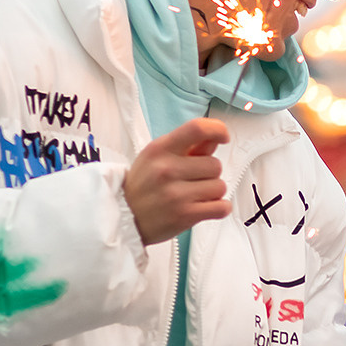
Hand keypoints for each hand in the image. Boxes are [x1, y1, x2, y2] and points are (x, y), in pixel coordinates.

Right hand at [123, 118, 231, 245]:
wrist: (123, 217)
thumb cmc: (143, 185)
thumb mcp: (156, 157)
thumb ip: (187, 147)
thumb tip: (215, 139)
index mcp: (160, 149)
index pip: (197, 128)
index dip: (217, 130)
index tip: (223, 137)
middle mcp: (167, 169)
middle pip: (215, 165)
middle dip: (208, 174)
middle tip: (190, 181)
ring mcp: (176, 194)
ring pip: (219, 187)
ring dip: (212, 193)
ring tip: (192, 196)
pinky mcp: (185, 215)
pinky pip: (221, 207)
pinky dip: (218, 208)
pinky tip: (203, 207)